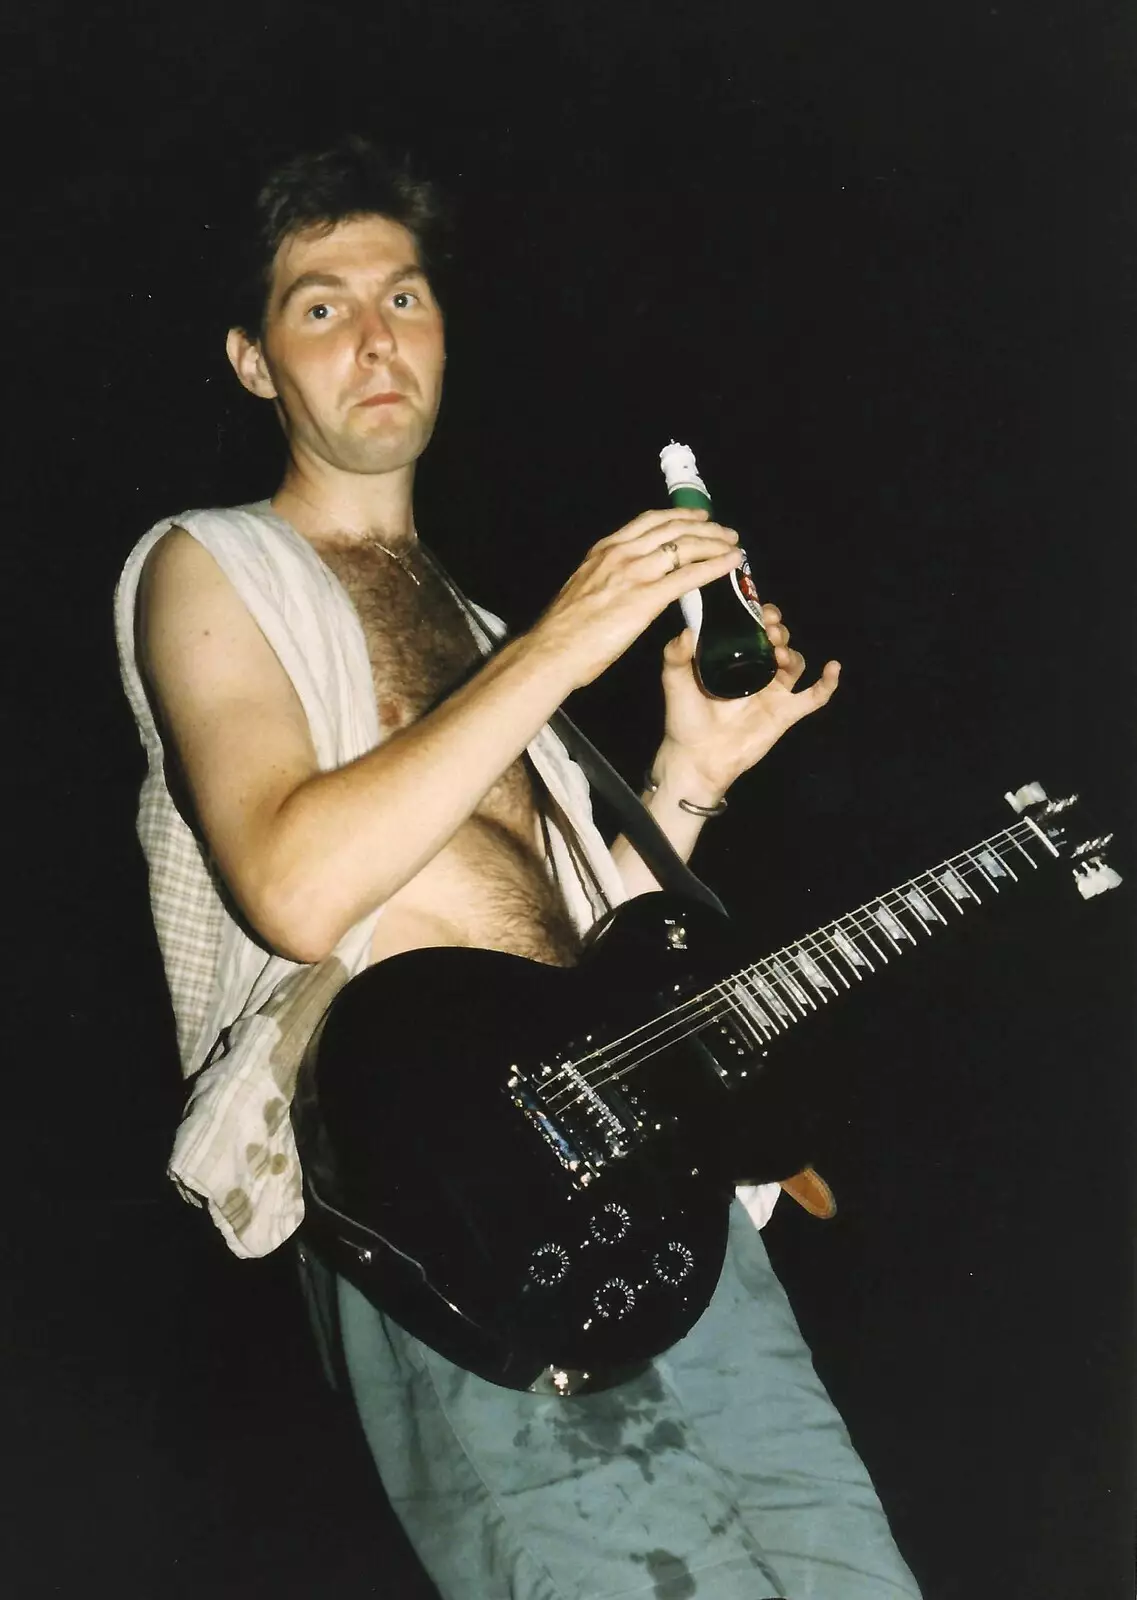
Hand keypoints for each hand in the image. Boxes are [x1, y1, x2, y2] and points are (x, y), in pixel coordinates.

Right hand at [529, 508, 743, 689]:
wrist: (553, 650)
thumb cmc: (564, 631)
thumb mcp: (585, 589)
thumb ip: (607, 580)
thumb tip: (626, 587)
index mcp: (604, 550)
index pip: (649, 522)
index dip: (678, 516)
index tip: (697, 518)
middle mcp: (621, 553)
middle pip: (672, 528)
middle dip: (704, 526)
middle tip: (724, 532)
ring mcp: (634, 573)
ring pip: (684, 546)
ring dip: (714, 542)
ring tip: (733, 545)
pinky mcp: (646, 598)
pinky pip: (688, 576)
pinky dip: (714, 566)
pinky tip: (731, 565)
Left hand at [655, 604, 840, 799]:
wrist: (697, 757)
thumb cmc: (685, 719)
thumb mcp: (674, 680)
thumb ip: (675, 654)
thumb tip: (687, 630)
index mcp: (733, 660)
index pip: (754, 629)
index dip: (760, 615)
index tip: (758, 609)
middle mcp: (756, 672)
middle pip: (779, 641)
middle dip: (778, 630)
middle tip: (769, 628)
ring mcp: (774, 693)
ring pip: (796, 663)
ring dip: (791, 652)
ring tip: (777, 653)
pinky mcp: (786, 713)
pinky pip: (814, 697)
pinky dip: (828, 682)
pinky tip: (833, 667)